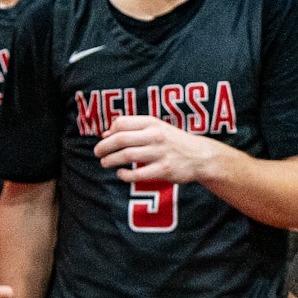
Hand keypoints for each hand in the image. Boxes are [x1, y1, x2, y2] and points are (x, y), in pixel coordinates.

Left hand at [97, 116, 222, 185]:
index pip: (122, 123)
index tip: (104, 139)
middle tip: (97, 153)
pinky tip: (121, 174)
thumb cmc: (174, 142)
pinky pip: (137, 174)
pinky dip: (124, 175)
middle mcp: (155, 136)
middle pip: (120, 139)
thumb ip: (134, 128)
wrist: (200, 156)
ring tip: (105, 163)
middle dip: (104, 147)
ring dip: (110, 160)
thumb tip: (107, 133)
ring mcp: (160, 153)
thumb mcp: (157, 128)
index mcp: (152, 123)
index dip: (109, 131)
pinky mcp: (163, 170)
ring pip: (126, 156)